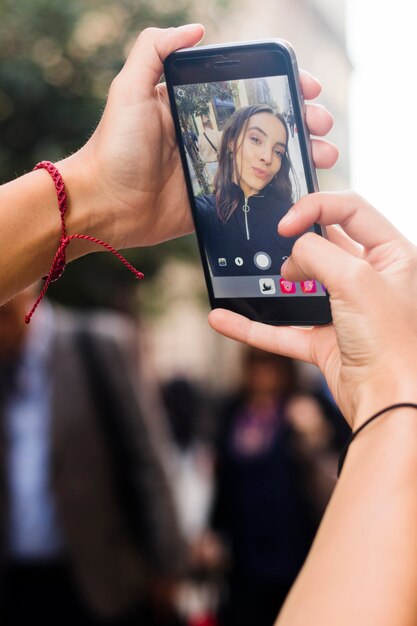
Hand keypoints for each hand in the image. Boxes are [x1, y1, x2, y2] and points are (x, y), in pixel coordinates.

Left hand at [59, 26, 337, 249]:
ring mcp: (217, 171)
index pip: (250, 92)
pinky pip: (255, 194)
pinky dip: (281, 190)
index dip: (282, 88)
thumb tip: (196, 29)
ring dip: (300, 154)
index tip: (308, 89)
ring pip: (269, 159)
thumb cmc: (115, 146)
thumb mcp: (130, 90)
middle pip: (267, 125)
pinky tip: (302, 186)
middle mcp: (212, 137)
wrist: (105, 203)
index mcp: (198, 108)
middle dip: (301, 122)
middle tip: (322, 126)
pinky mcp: (216, 200)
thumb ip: (155, 51)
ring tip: (323, 154)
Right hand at [209, 192, 416, 427]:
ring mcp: (347, 311)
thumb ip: (318, 252)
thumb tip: (294, 253)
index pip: (352, 209)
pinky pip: (284, 329)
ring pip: (302, 287)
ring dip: (276, 284)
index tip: (287, 222)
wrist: (390, 403)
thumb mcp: (355, 279)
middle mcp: (371, 280)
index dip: (316, 207)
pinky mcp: (326, 340)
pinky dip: (254, 326)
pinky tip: (226, 319)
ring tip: (260, 282)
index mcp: (392, 255)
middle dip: (298, 247)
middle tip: (283, 254)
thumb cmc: (392, 342)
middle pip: (325, 245)